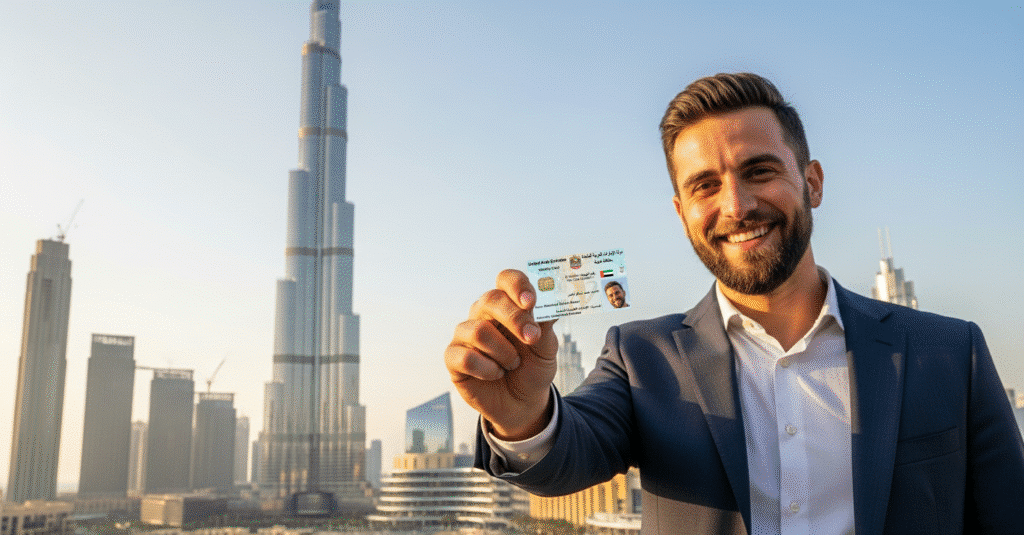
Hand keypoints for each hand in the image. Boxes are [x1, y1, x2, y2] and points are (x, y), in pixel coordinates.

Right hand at [445, 269, 557, 440]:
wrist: (523, 403)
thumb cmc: (532, 368)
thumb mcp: (547, 348)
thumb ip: (544, 325)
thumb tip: (547, 303)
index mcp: (507, 305)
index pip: (506, 280)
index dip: (517, 286)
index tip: (530, 302)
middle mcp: (483, 314)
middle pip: (490, 300)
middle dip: (515, 319)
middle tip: (532, 338)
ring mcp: (465, 334)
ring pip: (479, 330)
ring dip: (504, 352)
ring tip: (513, 364)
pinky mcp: (453, 357)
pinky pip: (466, 357)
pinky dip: (488, 369)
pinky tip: (496, 374)